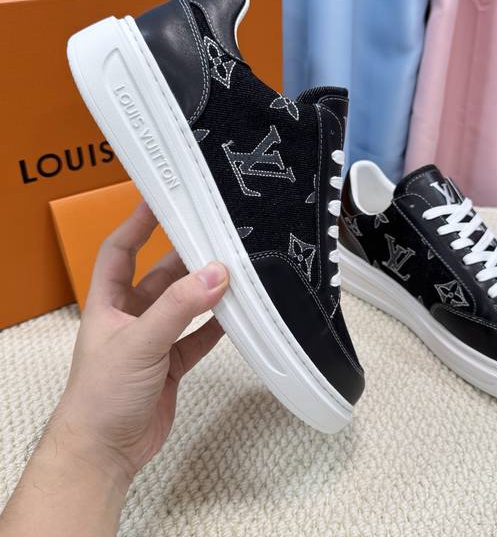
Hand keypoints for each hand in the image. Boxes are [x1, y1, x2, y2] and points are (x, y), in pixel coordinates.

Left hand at [50, 202, 228, 486]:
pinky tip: (237, 314)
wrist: (105, 452)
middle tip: (216, 236)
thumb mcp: (139, 343)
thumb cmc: (102, 394)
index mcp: (108, 303)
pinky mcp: (171, 363)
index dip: (137, 224)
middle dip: (186, 257)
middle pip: (160, 275)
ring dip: (206, 291)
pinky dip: (217, 325)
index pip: (119, 250)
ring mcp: (153, 340)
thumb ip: (179, 308)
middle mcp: (131, 316)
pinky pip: (199, 336)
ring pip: (184, 305)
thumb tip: (216, 273)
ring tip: (235, 271)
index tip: (161, 200)